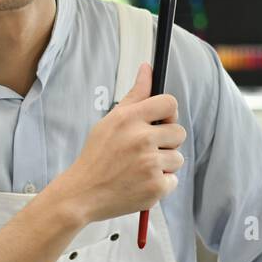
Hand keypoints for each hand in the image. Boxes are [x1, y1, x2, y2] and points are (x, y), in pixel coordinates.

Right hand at [57, 62, 184, 222]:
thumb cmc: (97, 155)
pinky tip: (139, 183)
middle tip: (144, 151)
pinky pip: (173, 180)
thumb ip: (134, 95)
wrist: (82, 193)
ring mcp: (150, 164)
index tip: (159, 122)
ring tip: (138, 169)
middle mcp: (141, 139)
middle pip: (179, 132)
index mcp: (129, 119)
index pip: (170, 103)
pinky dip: (160, 184)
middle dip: (166, 142)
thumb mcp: (110, 121)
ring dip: (163, 164)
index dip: (168, 113)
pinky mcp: (156, 186)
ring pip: (177, 158)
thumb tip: (148, 68)